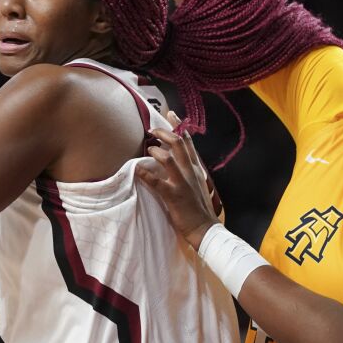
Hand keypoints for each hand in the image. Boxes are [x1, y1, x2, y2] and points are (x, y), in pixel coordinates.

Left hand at [136, 124, 220, 249]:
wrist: (206, 229)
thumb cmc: (199, 208)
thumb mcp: (198, 184)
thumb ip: (189, 171)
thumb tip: (178, 159)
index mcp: (196, 169)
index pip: (188, 143)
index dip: (179, 127)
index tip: (170, 114)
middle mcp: (190, 172)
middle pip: (178, 144)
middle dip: (163, 133)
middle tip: (151, 130)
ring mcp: (183, 183)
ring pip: (168, 159)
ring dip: (155, 152)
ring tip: (148, 150)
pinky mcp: (174, 196)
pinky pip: (157, 182)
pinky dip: (145, 175)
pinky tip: (137, 171)